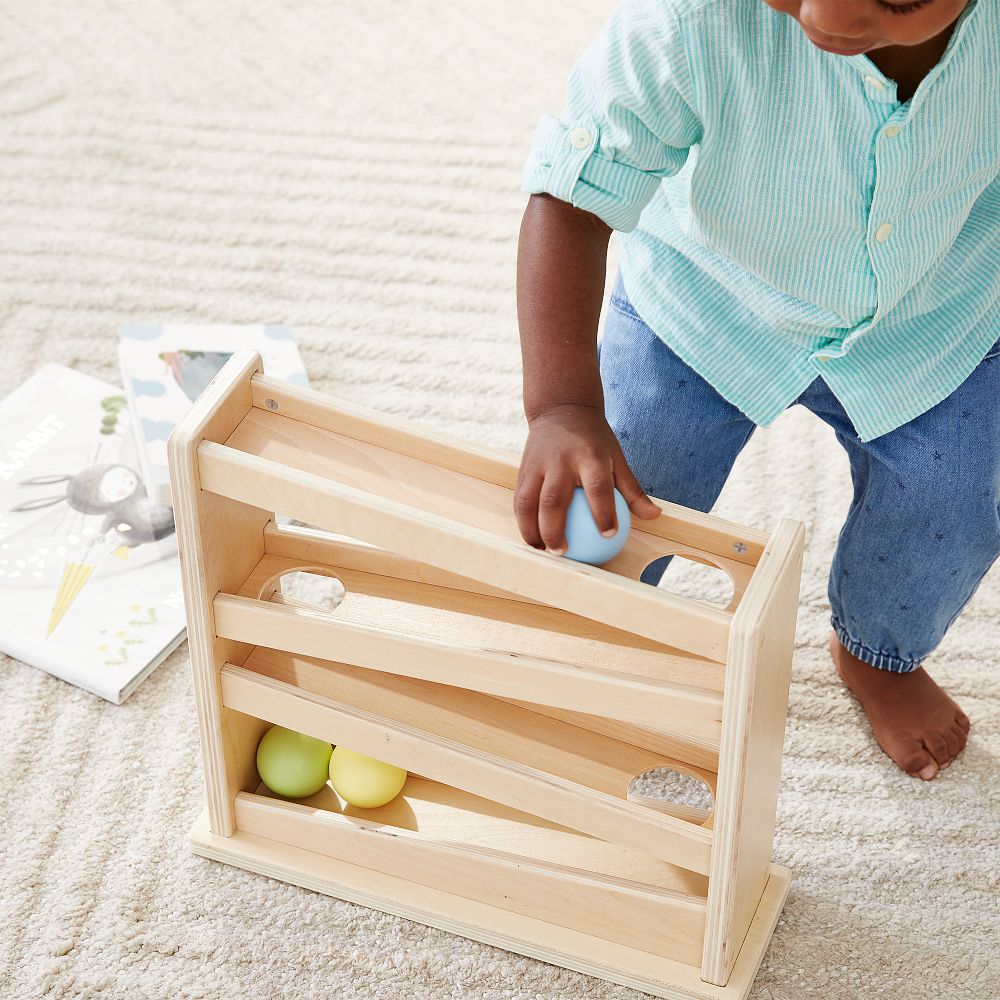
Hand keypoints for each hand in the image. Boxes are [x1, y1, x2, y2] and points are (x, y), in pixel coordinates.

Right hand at [514, 403, 660, 554]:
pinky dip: (522, 520)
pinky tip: (531, 537)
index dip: (603, 512)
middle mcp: (561, 460)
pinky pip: (519, 498)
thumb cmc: (594, 440)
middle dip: (554, 530)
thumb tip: (654, 516)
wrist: (561, 408)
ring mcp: (538, 464)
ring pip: (528, 501)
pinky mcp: (522, 468)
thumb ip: (632, 490)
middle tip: (562, 552)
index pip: (598, 488)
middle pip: (554, 500)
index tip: (608, 535)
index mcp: (589, 456)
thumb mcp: (617, 457)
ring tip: (540, 549)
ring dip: (531, 529)